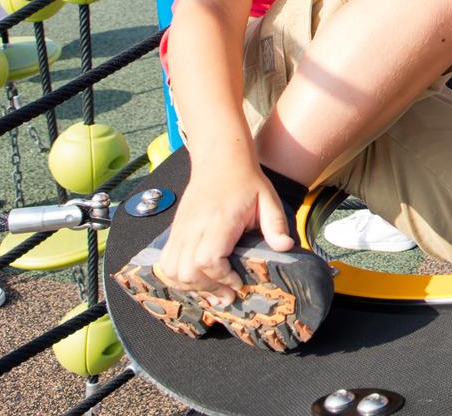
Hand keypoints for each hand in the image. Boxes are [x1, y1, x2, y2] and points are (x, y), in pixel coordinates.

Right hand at [154, 158, 294, 305]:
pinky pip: (166, 261)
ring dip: (190, 285)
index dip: (221, 277)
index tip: (238, 282)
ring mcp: (181, 229)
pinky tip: (196, 278)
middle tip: (228, 293)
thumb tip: (286, 247)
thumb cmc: (245, 181)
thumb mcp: (268, 199)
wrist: (220, 159)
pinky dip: (177, 276)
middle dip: (208, 288)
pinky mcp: (176, 231)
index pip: (208, 259)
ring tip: (212, 287)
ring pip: (171, 270)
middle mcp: (194, 227)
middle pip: (187, 271)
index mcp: (219, 220)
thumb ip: (276, 225)